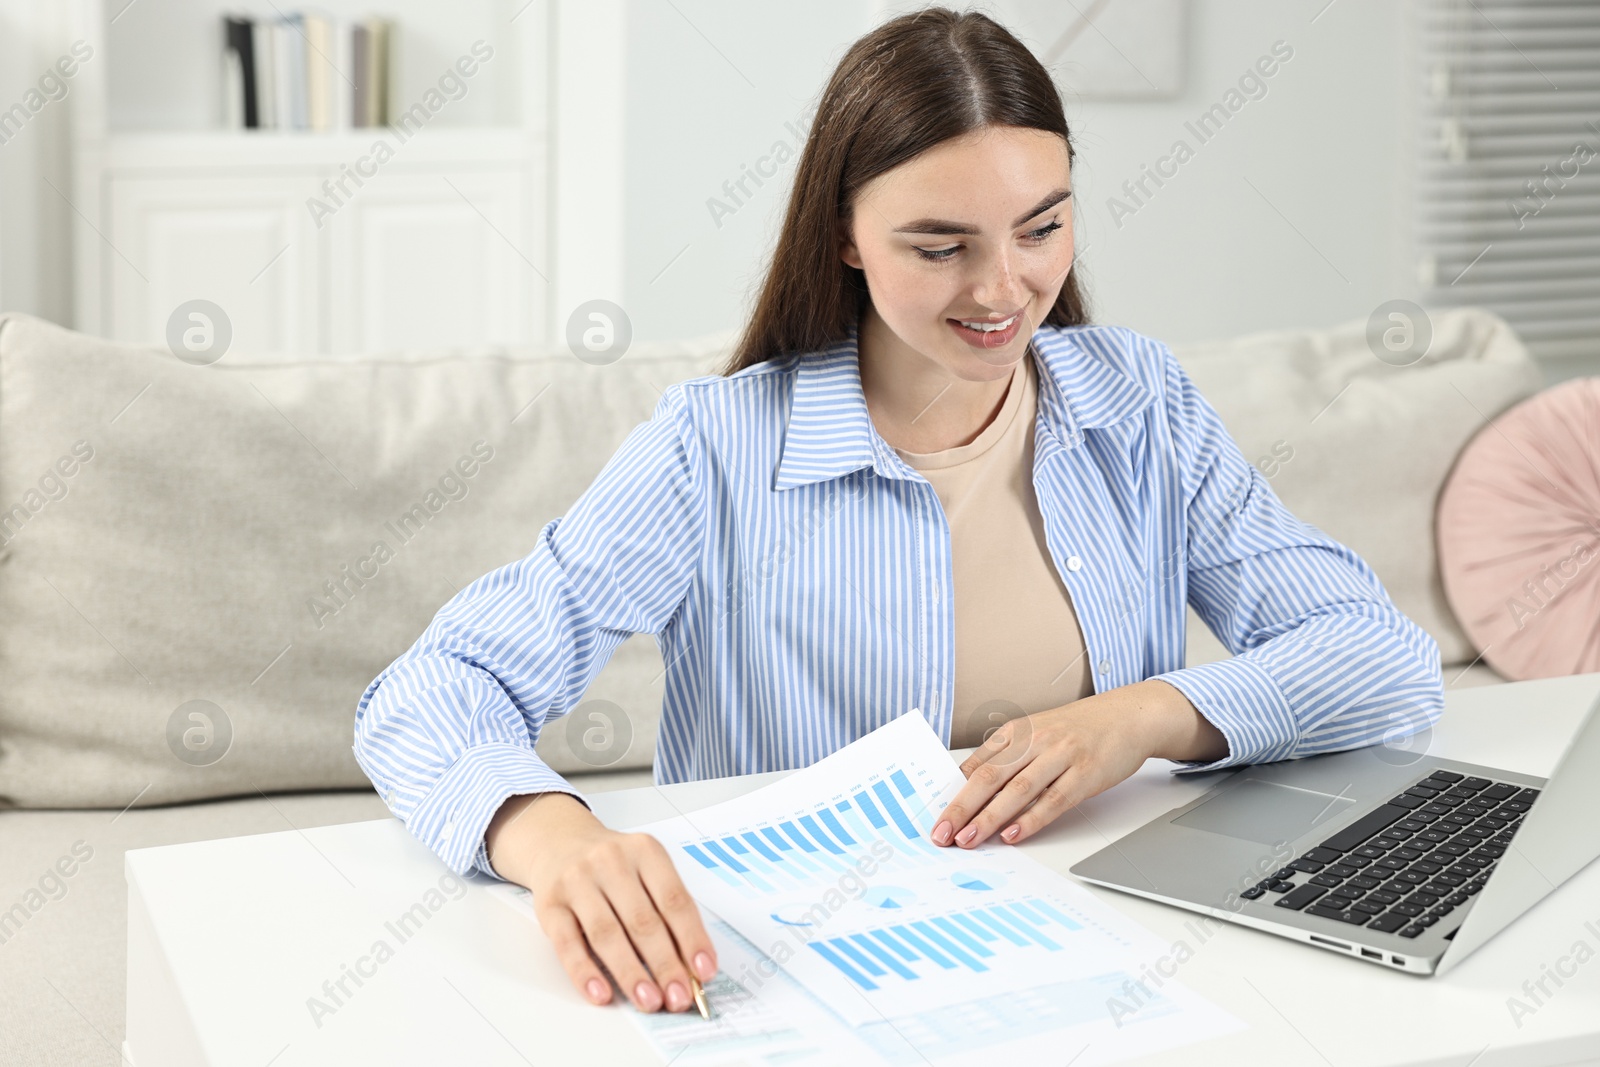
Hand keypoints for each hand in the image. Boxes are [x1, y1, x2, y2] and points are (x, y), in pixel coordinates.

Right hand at [486, 792, 717, 1011]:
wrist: (559, 842)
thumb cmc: (612, 864)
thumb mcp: (646, 869)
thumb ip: (667, 910)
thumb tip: (690, 965)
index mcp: (644, 851)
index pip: (674, 900)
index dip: (692, 939)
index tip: (704, 971)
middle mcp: (610, 862)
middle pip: (642, 921)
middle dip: (665, 965)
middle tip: (679, 997)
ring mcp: (577, 882)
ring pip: (607, 934)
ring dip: (631, 973)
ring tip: (648, 1001)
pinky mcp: (549, 905)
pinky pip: (568, 944)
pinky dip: (585, 972)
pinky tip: (602, 993)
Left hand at [930, 680, 1226, 847]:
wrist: (1128, 716)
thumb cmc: (1078, 730)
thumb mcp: (1036, 734)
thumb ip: (1007, 758)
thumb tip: (969, 787)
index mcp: (1017, 731)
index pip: (976, 765)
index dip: (953, 793)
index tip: (936, 817)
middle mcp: (1035, 740)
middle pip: (990, 777)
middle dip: (962, 808)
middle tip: (943, 833)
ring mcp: (1061, 755)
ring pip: (1018, 789)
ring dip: (990, 817)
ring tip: (970, 839)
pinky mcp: (1086, 773)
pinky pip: (1054, 800)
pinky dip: (1031, 819)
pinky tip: (1014, 834)